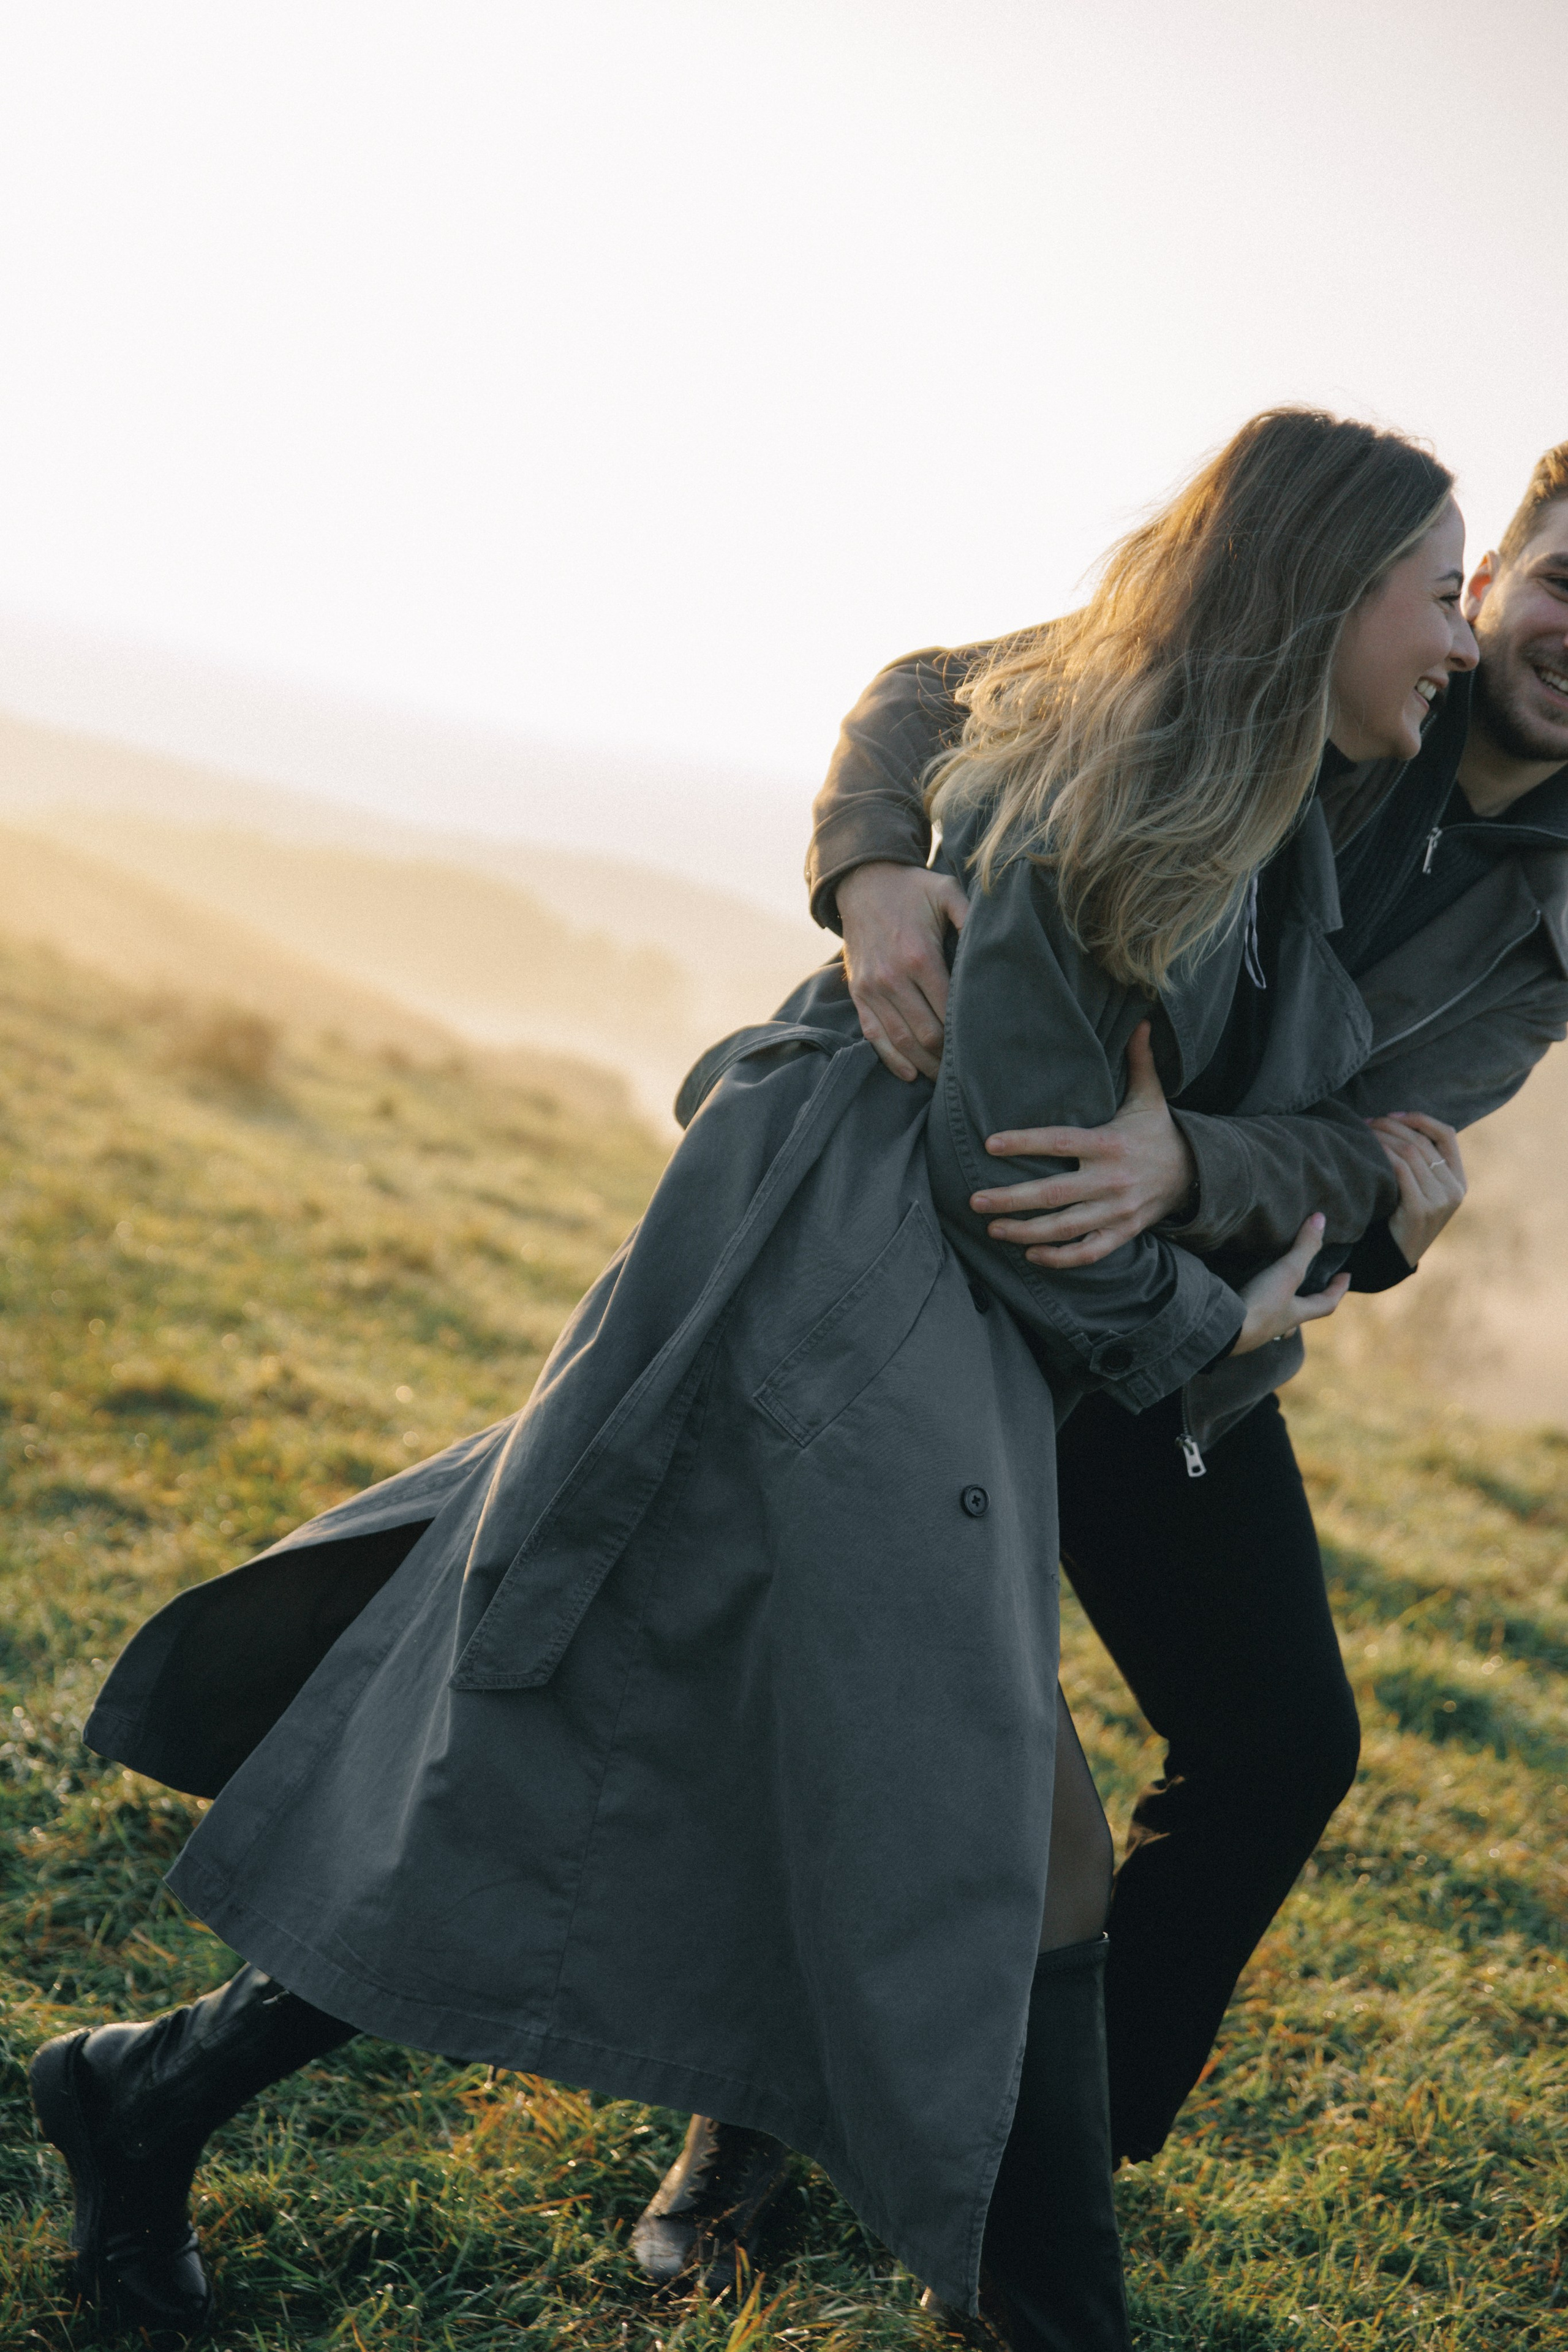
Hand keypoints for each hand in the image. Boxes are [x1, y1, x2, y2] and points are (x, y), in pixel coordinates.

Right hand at [837, 861, 969, 1081]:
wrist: (862, 881)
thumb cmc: (911, 888)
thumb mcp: (946, 890)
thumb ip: (971, 916)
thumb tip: (998, 941)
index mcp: (919, 955)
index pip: (948, 1010)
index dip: (966, 1033)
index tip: (985, 1045)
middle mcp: (893, 977)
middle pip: (926, 1034)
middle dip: (948, 1056)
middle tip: (970, 1069)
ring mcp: (871, 989)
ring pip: (901, 1041)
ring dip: (924, 1065)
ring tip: (945, 1078)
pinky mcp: (858, 994)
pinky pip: (873, 1035)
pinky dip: (891, 1060)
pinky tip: (910, 1074)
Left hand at [969, 1023, 1197, 1268]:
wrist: (1198, 1175)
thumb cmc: (1159, 1132)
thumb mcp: (1150, 1096)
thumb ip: (1139, 1060)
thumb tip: (1139, 1018)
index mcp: (1110, 1144)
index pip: (1060, 1143)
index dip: (1024, 1144)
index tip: (989, 1145)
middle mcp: (1112, 1180)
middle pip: (1053, 1194)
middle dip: (1011, 1199)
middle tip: (975, 1199)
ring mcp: (1117, 1211)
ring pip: (1065, 1229)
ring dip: (1025, 1233)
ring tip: (992, 1228)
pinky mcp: (1123, 1233)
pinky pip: (1088, 1253)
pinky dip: (1059, 1258)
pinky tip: (1031, 1254)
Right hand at [1233, 1213, 1349, 1354]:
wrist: (1224, 1330)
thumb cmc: (1262, 1305)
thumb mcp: (1288, 1273)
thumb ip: (1304, 1248)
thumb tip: (1321, 1219)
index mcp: (1297, 1314)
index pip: (1327, 1303)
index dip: (1338, 1289)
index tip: (1346, 1275)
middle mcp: (1280, 1325)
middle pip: (1301, 1316)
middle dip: (1307, 1302)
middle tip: (1310, 1288)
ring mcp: (1258, 1329)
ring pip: (1276, 1320)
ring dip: (1279, 1308)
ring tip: (1276, 1294)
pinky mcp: (1237, 1326)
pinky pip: (1251, 1317)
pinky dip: (1252, 1308)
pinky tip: (1244, 1298)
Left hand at [1367, 1111, 1465, 1264]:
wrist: (1395, 1256)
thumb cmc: (1401, 1215)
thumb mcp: (1421, 1188)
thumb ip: (1422, 1162)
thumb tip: (1397, 1121)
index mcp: (1459, 1179)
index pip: (1447, 1134)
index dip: (1420, 1119)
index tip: (1392, 1114)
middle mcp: (1455, 1188)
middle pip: (1423, 1141)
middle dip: (1392, 1126)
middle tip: (1366, 1121)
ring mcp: (1441, 1200)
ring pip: (1411, 1152)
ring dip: (1383, 1137)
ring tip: (1362, 1132)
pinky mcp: (1421, 1210)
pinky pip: (1401, 1170)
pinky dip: (1383, 1154)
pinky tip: (1368, 1150)